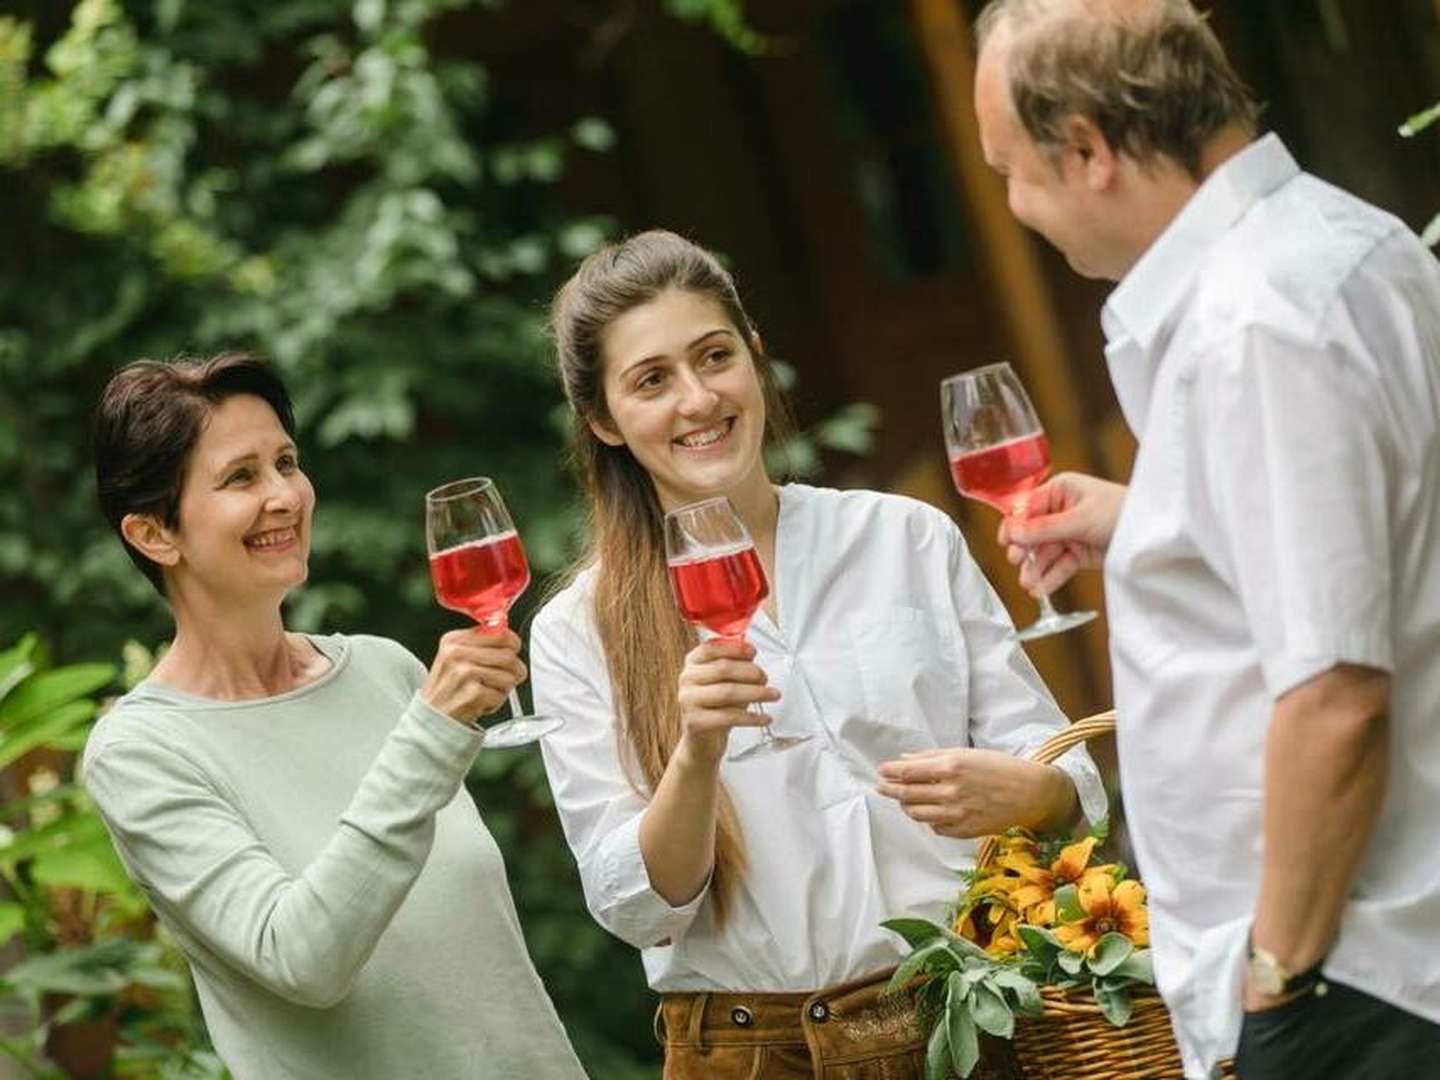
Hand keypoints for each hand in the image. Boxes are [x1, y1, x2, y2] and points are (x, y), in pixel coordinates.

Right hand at [421, 627, 526, 724]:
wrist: (432, 717)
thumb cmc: (448, 688)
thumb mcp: (456, 657)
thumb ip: (481, 644)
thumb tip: (511, 639)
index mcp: (454, 640)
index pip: (500, 633)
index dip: (513, 645)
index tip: (512, 652)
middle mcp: (456, 653)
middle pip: (508, 656)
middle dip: (514, 671)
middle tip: (505, 678)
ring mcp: (463, 673)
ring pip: (508, 677)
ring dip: (503, 689)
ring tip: (486, 691)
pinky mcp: (472, 693)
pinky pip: (501, 695)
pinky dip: (495, 703)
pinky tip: (480, 702)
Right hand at [674, 638, 779, 769]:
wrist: (702, 741)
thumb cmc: (716, 706)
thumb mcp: (725, 681)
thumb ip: (736, 665)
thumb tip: (751, 653)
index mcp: (692, 663)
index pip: (711, 648)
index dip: (735, 649)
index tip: (753, 652)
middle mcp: (686, 679)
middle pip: (722, 669)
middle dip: (750, 672)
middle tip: (765, 678)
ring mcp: (688, 701)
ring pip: (727, 692)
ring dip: (756, 693)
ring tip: (773, 695)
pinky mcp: (695, 722)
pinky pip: (728, 716)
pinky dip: (751, 717)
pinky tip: (764, 718)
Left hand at [876, 749, 1075, 837]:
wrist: (1030, 793)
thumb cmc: (998, 768)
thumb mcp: (965, 753)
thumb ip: (932, 757)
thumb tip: (903, 759)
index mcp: (951, 767)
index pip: (907, 772)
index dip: (890, 772)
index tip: (881, 771)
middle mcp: (951, 792)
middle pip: (907, 794)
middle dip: (890, 790)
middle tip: (882, 787)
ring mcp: (957, 814)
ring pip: (917, 814)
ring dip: (907, 806)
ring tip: (905, 800)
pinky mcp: (964, 830)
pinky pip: (936, 827)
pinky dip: (929, 819)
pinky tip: (932, 811)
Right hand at [996, 472, 1126, 594]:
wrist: (1155, 533)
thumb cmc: (1122, 512)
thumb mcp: (1079, 519)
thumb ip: (1044, 528)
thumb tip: (1012, 532)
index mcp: (1061, 490)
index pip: (1028, 507)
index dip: (1015, 525)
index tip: (1006, 542)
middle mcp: (1062, 510)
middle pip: (1034, 532)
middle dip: (1025, 549)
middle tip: (1018, 562)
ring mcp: (1071, 533)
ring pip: (1045, 552)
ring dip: (1036, 568)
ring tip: (1029, 585)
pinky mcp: (1080, 553)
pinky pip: (1060, 565)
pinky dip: (1050, 577)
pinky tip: (1041, 589)